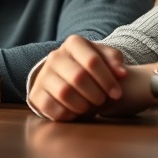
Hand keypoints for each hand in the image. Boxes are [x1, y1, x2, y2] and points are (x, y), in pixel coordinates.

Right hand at [28, 35, 155, 120]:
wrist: (65, 76)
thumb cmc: (90, 67)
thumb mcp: (104, 57)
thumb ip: (114, 61)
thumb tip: (121, 73)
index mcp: (74, 43)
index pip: (92, 60)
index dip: (107, 80)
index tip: (117, 93)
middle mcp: (55, 56)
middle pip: (78, 77)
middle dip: (95, 93)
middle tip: (102, 100)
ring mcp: (43, 75)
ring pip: (64, 92)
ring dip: (82, 105)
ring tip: (90, 106)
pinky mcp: (35, 94)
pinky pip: (50, 107)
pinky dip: (67, 114)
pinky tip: (76, 113)